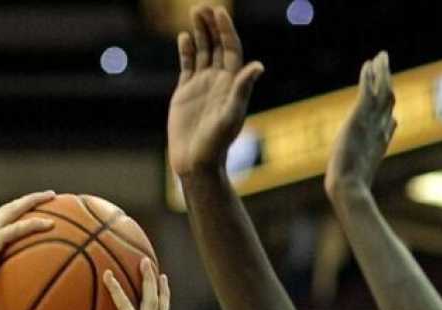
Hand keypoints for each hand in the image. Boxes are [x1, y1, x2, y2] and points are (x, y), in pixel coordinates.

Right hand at [0, 191, 55, 307]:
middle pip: (10, 207)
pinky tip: (51, 224)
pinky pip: (17, 229)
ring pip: (14, 209)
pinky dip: (34, 224)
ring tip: (53, 197)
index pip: (2, 218)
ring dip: (34, 201)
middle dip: (30, 199)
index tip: (33, 208)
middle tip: (49, 196)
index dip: (17, 210)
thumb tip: (11, 299)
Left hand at [76, 259, 169, 309]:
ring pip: (153, 301)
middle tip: (160, 273)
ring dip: (150, 279)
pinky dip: (116, 289)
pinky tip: (107, 274)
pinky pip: (126, 304)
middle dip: (161, 289)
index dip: (159, 307)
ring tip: (145, 260)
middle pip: (161, 308)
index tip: (158, 294)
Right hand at [167, 6, 264, 180]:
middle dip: (211, 25)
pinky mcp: (185, 93)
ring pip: (202, 52)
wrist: (196, 162)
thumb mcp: (230, 116)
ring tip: (194, 12)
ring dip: (199, 32)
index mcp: (231, 84)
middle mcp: (218, 81)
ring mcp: (201, 85)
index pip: (230, 49)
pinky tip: (183, 37)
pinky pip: (187, 66)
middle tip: (202, 6)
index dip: (226, 30)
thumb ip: (242, 90)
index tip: (219, 12)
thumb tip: (258, 66)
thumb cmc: (217, 144)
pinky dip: (185, 51)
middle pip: (216, 46)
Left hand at [325, 52, 395, 201]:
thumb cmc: (351, 187)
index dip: (390, 109)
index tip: (390, 98)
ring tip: (381, 56)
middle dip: (388, 82)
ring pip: (383, 91)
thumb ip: (367, 165)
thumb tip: (371, 165)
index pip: (389, 121)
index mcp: (380, 144)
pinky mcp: (359, 116)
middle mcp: (380, 129)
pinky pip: (368, 90)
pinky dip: (370, 76)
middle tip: (386, 66)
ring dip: (382, 72)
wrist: (349, 186)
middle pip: (389, 100)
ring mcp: (372, 122)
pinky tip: (368, 63)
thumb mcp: (362, 174)